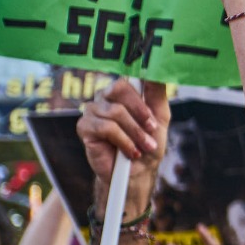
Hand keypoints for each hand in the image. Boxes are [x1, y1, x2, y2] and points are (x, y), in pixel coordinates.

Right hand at [78, 80, 168, 212]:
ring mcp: (92, 111)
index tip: (153, 112)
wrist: (137, 172)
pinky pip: (106, 128)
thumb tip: (156, 71)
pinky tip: (131, 152)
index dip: (141, 93)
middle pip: (119, 88)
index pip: (127, 78)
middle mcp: (104, 97)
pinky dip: (124, 141)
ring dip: (135, 133)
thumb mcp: (160, 117)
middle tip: (152, 130)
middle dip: (140, 113)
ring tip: (144, 147)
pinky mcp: (84, 127)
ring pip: (116, 112)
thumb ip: (157, 94)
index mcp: (121, 92)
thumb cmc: (148, 143)